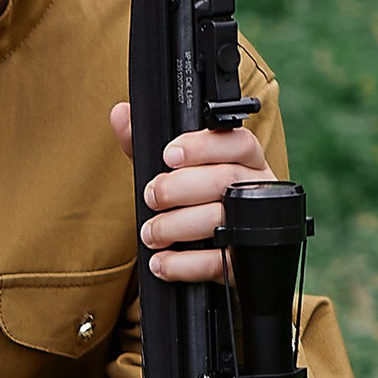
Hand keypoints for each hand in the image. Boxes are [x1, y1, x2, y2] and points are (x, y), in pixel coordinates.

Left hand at [111, 103, 276, 283]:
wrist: (210, 253)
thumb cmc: (191, 202)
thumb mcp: (169, 172)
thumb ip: (145, 145)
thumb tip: (121, 114)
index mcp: (243, 160)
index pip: (236, 142)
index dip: (202, 146)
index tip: (169, 155)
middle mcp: (255, 189)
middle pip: (225, 179)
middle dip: (178, 188)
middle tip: (151, 197)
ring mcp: (256, 226)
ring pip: (221, 218)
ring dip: (176, 226)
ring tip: (151, 233)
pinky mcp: (246, 262)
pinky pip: (220, 262)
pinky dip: (184, 264)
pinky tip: (161, 263)